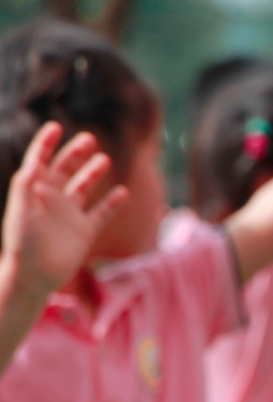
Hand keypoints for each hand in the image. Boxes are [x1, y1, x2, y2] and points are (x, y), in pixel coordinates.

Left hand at [2, 122, 126, 297]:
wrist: (35, 275)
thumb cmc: (22, 243)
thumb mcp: (21, 210)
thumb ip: (27, 184)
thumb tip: (37, 163)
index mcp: (34, 190)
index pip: (41, 160)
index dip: (47, 143)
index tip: (56, 126)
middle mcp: (52, 199)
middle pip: (65, 169)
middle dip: (75, 153)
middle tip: (89, 139)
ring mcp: (70, 214)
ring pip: (84, 187)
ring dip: (94, 173)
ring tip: (104, 161)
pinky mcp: (85, 230)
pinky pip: (102, 212)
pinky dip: (113, 202)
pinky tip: (122, 192)